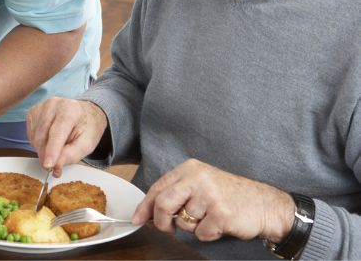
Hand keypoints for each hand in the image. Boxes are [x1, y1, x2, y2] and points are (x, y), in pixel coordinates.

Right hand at [26, 97, 107, 175]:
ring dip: (43, 149)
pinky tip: (49, 140)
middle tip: (53, 167)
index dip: (51, 150)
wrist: (84, 113)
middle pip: (43, 136)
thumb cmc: (86, 127)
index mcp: (70, 109)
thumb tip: (56, 166)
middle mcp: (53, 105)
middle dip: (46, 155)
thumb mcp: (87, 143)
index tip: (48, 165)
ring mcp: (41, 107)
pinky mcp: (33, 112)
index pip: (57, 133)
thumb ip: (72, 154)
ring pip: (35, 137)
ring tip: (57, 148)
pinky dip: (38, 143)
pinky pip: (31, 135)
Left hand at [132, 159, 294, 242]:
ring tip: (210, 217)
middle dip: (161, 221)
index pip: (158, 188)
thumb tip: (148, 213)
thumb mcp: (201, 185)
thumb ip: (176, 195)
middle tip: (168, 228)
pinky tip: (220, 224)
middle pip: (163, 204)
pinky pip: (201, 233)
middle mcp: (198, 178)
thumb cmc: (231, 196)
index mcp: (190, 169)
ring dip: (194, 227)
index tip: (137, 218)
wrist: (266, 204)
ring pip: (183, 222)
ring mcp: (210, 195)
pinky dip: (209, 234)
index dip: (144, 206)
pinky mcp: (221, 213)